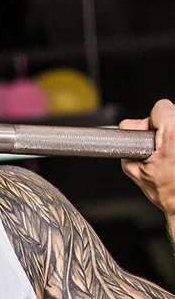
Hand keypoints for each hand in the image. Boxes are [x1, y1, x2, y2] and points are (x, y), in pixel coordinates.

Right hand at [120, 98, 174, 215]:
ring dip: (172, 135)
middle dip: (163, 128)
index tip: (150, 136)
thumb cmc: (166, 191)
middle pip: (173, 112)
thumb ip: (128, 144)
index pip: (161, 107)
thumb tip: (128, 129)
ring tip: (171, 155)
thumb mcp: (135, 169)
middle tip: (161, 150)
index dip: (151, 122)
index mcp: (172, 133)